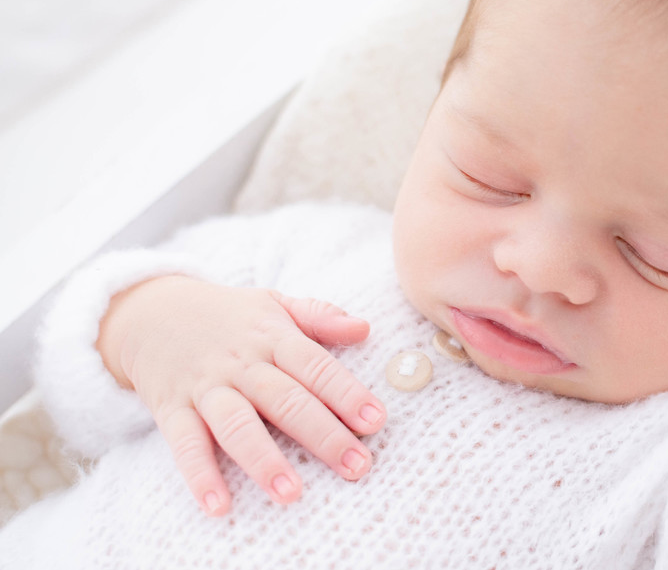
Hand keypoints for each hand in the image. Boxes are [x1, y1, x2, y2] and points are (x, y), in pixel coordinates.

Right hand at [97, 276, 386, 515]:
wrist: (150, 311)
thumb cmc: (228, 316)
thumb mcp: (274, 304)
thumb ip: (320, 315)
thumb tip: (364, 328)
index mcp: (273, 337)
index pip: (316, 366)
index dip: (347, 393)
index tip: (376, 421)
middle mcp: (242, 364)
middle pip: (286, 400)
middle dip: (323, 435)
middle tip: (356, 467)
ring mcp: (206, 388)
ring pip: (237, 425)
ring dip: (264, 460)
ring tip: (292, 493)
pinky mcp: (171, 410)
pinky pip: (185, 445)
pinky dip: (200, 475)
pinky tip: (219, 504)